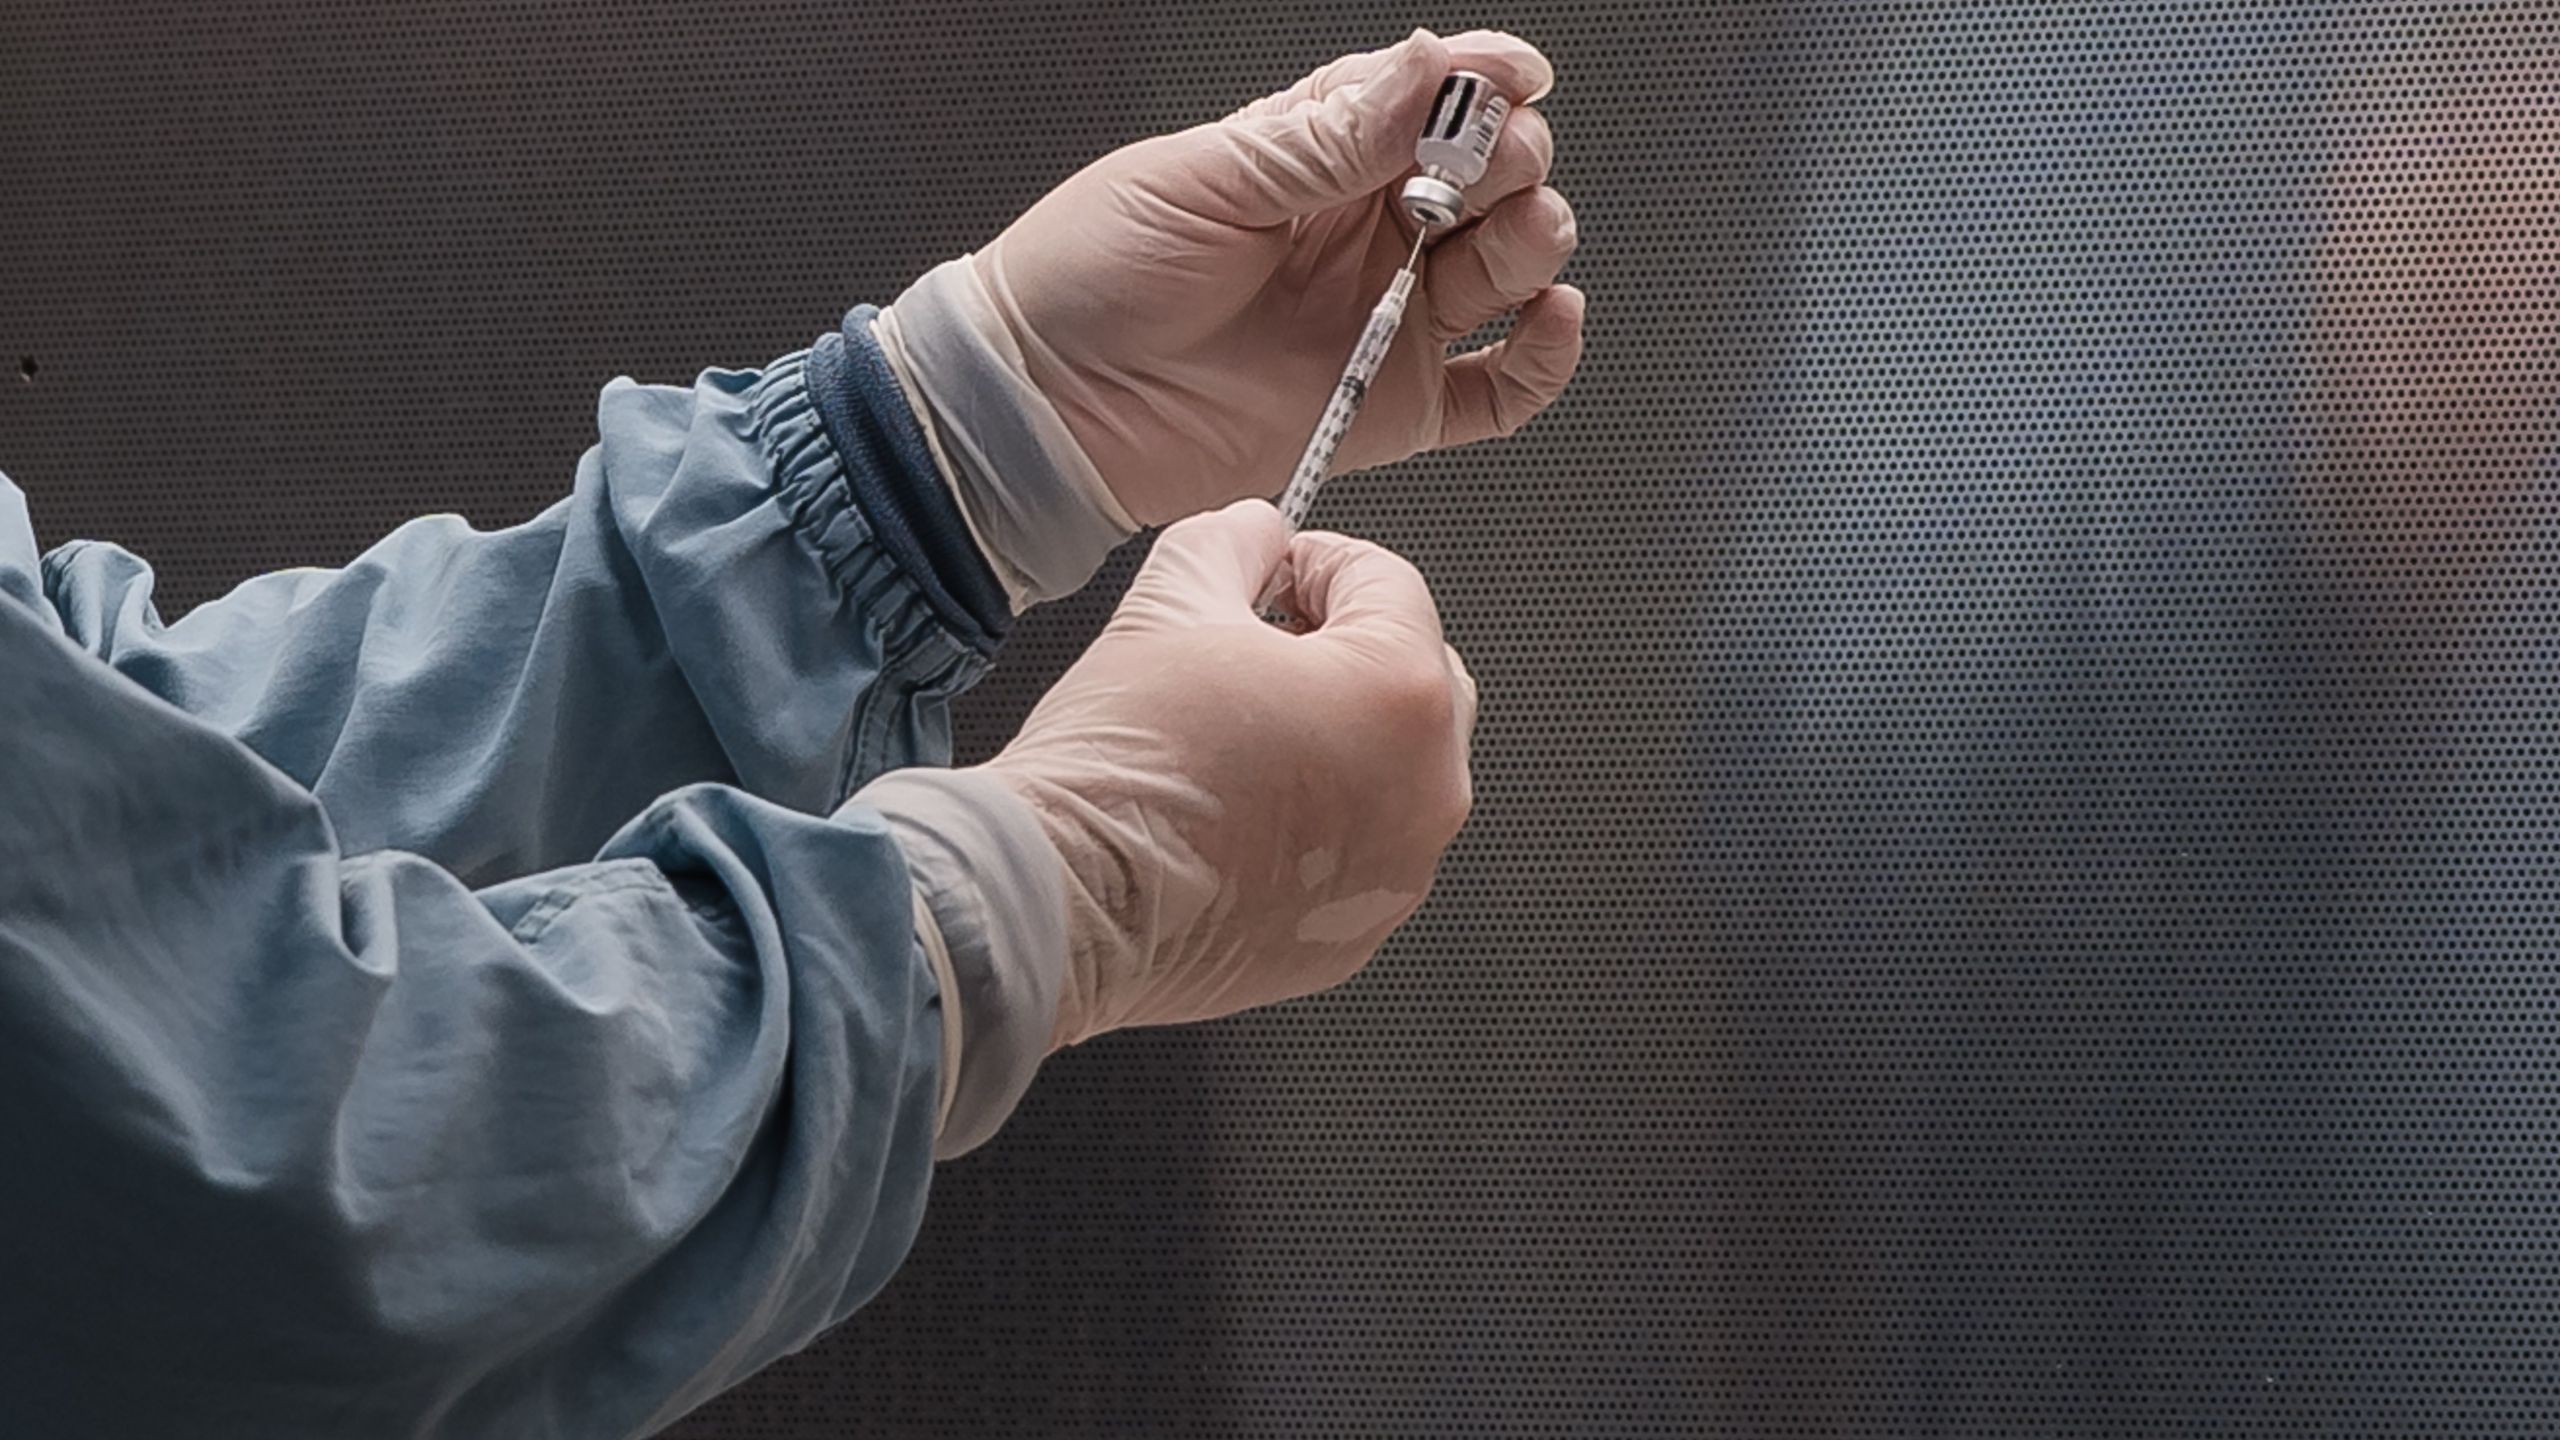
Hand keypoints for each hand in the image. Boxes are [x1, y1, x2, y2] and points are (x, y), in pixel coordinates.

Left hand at [974, 29, 1584, 525]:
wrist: (1049, 404)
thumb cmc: (1092, 277)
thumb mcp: (1208, 177)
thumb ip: (1330, 136)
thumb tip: (1429, 65)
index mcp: (1318, 156)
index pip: (1430, 98)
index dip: (1483, 82)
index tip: (1511, 78)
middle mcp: (1364, 232)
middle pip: (1489, 179)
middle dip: (1512, 160)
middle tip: (1485, 167)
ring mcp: (1386, 318)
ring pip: (1509, 268)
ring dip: (1536, 239)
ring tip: (1518, 231)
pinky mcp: (1395, 405)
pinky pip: (1502, 389)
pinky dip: (1545, 354)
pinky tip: (1549, 317)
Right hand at [982, 501, 1476, 1047]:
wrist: (1064, 902)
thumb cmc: (1119, 775)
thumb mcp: (1170, 602)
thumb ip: (1233, 542)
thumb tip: (1254, 536)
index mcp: (1401, 694)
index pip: (1387, 582)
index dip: (1316, 562)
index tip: (1273, 572)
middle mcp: (1426, 791)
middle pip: (1413, 677)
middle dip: (1342, 647)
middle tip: (1260, 646)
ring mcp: (1398, 874)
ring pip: (1391, 773)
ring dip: (1334, 739)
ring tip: (1237, 738)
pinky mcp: (1355, 938)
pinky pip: (1358, 854)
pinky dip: (1317, 825)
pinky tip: (1237, 813)